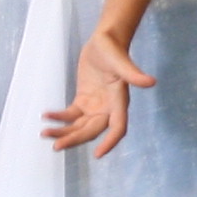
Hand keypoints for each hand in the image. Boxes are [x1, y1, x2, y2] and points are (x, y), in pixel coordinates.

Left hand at [43, 29, 155, 157]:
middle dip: (74, 139)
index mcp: (119, 102)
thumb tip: (151, 82)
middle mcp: (107, 109)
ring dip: (63, 132)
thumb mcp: (121, 62)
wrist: (105, 41)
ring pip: (79, 127)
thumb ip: (133, 74)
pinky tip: (46, 116)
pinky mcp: (83, 101)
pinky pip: (70, 116)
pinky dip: (59, 118)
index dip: (110, 142)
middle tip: (56, 146)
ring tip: (45, 133)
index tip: (98, 155)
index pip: (118, 128)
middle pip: (91, 131)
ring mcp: (95, 106)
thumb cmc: (114, 49)